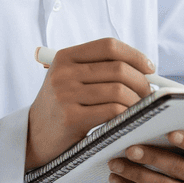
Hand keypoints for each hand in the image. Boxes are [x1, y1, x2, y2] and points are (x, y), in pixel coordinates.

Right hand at [26, 38, 153, 169]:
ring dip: (137, 101)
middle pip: (118, 68)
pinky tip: (129, 119)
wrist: (34, 136)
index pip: (108, 46)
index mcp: (65, 57)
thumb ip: (98, 69)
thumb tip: (144, 69)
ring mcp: (66, 95)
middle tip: (149, 93)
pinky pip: (113, 111)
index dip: (134, 55)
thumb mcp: (70, 79)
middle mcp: (63, 73)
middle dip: (142, 81)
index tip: (149, 68)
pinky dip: (128, 114)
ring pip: (119, 91)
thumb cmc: (61, 107)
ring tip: (141, 108)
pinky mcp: (71, 118)